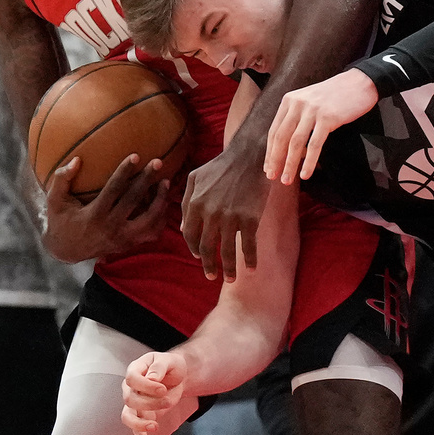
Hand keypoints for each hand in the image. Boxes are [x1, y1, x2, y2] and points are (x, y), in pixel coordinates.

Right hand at [43, 155, 170, 261]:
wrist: (66, 250)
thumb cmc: (61, 220)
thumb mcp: (55, 200)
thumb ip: (62, 179)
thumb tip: (76, 159)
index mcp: (94, 215)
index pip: (114, 189)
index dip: (125, 171)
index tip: (136, 156)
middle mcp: (111, 228)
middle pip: (134, 200)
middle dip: (146, 180)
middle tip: (157, 162)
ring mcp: (123, 239)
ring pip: (149, 220)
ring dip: (160, 200)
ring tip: (165, 181)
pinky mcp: (129, 244)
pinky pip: (151, 232)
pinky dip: (160, 218)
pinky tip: (164, 201)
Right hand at [120, 351, 193, 434]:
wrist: (177, 377)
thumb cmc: (171, 366)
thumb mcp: (170, 361)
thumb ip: (159, 367)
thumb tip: (151, 379)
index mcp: (136, 369)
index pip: (131, 379)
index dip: (145, 386)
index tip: (163, 389)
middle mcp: (130, 387)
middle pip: (130, 399)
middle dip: (150, 403)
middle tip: (168, 401)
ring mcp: (134, 402)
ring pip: (128, 416)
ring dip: (140, 423)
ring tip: (155, 426)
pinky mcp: (140, 415)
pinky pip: (135, 429)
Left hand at [181, 141, 268, 281]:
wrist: (250, 156)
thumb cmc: (222, 165)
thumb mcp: (196, 177)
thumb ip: (185, 201)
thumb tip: (182, 227)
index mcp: (195, 203)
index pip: (190, 235)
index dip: (194, 249)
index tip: (200, 257)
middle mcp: (210, 213)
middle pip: (206, 248)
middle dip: (208, 266)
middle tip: (211, 276)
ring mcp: (231, 217)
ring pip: (226, 252)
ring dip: (228, 269)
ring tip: (231, 278)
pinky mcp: (250, 218)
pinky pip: (248, 245)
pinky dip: (249, 259)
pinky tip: (251, 268)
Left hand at [264, 68, 377, 184]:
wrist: (359, 83)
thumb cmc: (334, 96)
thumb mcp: (309, 102)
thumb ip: (297, 119)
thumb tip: (289, 150)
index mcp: (290, 100)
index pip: (274, 130)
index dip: (270, 151)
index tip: (268, 167)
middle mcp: (298, 104)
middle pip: (281, 137)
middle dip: (275, 160)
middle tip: (273, 177)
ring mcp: (312, 110)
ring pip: (295, 142)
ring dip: (289, 164)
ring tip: (287, 180)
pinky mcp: (328, 118)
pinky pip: (315, 144)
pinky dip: (308, 161)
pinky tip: (305, 174)